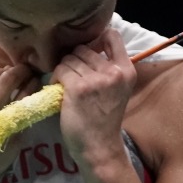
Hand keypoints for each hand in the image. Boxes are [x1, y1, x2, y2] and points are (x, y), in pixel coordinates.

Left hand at [52, 28, 136, 161]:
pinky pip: (61, 70)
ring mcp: (96, 80)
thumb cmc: (104, 119)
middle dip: (74, 61)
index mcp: (126, 71)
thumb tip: (87, 45)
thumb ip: (109, 68)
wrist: (99, 147)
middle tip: (73, 78)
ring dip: (64, 70)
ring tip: (67, 86)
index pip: (112, 35)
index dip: (96, 38)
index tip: (88, 51)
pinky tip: (60, 90)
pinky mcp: (78, 88)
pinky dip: (56, 78)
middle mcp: (114, 72)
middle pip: (84, 49)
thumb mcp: (117, 89)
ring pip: (69, 59)